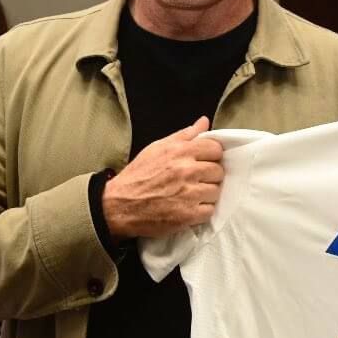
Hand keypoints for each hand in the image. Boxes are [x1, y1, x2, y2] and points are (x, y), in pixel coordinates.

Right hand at [102, 116, 223, 238]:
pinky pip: (209, 210)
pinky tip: (189, 207)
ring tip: (190, 195)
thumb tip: (204, 122)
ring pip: (216, 191)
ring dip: (206, 194)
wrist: (119, 205)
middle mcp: (187, 171)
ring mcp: (189, 194)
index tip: (204, 162)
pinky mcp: (188, 215)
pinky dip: (201, 211)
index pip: (216, 149)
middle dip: (209, 176)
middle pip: (218, 171)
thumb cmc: (138, 175)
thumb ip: (184, 135)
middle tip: (195, 180)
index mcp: (180, 152)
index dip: (212, 156)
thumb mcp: (157, 148)